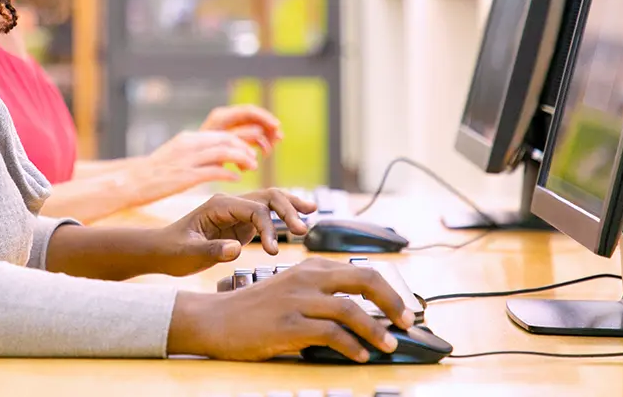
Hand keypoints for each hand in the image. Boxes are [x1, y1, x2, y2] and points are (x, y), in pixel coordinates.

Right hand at [129, 130, 259, 205]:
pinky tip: (236, 179)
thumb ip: (195, 153)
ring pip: (224, 152)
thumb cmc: (153, 173)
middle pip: (227, 139)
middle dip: (245, 147)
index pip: (222, 133)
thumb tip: (215, 158)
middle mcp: (189, 144)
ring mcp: (187, 159)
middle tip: (255, 159)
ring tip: (251, 167)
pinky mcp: (185, 175)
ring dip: (242, 159)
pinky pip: (214, 171)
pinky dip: (229, 173)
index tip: (249, 150)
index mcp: (188, 138)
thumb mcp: (175, 155)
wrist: (131, 182)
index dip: (240, 140)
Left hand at [150, 190, 315, 276]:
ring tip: (312, 214)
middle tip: (303, 230)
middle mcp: (231, 204)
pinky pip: (267, 215)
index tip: (273, 251)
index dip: (268, 228)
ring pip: (271, 201)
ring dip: (290, 208)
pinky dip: (284, 216)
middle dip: (288, 210)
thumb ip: (212, 250)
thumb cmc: (171, 251)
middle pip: (268, 197)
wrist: (161, 251)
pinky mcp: (241, 223)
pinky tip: (300, 219)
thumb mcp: (188, 253)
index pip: (254, 209)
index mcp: (219, 205)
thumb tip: (237, 249)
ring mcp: (237, 212)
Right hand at [168, 258, 415, 361]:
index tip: (403, 310)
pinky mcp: (287, 325)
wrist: (215, 319)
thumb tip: (358, 311)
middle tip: (407, 322)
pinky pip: (329, 333)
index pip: (361, 270)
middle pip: (363, 280)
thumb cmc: (254, 309)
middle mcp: (306, 278)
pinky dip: (351, 345)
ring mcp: (297, 301)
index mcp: (310, 267)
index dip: (388, 290)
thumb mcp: (290, 290)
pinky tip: (359, 355)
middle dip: (392, 302)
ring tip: (389, 345)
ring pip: (350, 309)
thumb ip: (320, 293)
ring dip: (376, 329)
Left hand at [200, 104, 282, 154]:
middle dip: (268, 129)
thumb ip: (239, 138)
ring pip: (253, 130)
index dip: (265, 118)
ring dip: (263, 140)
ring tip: (268, 152)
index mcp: (221, 117)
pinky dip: (254, 148)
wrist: (184, 167)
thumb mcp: (220, 147)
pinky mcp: (229, 140)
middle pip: (254, 119)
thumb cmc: (197, 157)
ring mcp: (227, 129)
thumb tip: (259, 132)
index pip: (250, 111)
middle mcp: (225, 119)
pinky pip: (248, 140)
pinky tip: (256, 157)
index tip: (277, 127)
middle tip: (278, 139)